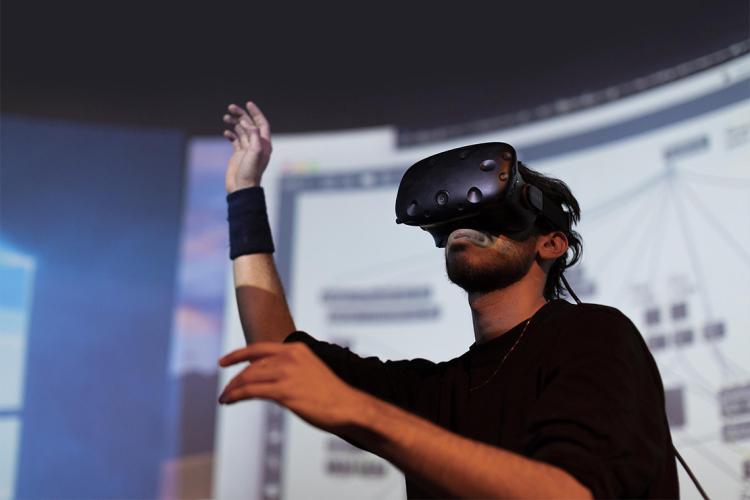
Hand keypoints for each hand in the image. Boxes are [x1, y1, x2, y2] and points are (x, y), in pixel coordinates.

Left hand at [218, 342, 365, 433]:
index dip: (238, 354)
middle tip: (225, 391)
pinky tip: (228, 401)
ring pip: (248, 378)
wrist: (348, 406)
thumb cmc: (330, 394)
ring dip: (232, 389)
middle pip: (251, 366)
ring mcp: (286, 373)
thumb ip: (288, 370)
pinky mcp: (284, 391)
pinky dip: (235, 395)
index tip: (222, 362)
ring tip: (224, 399)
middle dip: (234, 379)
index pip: (259, 348)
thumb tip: (266, 380)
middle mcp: (290, 356)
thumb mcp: (309, 371)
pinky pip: (251, 391)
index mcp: (296, 349)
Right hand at [222, 101, 272, 192]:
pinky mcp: (238, 154)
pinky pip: (235, 140)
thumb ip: (254, 136)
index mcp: (264, 144)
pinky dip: (230, 134)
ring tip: (225, 117)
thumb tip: (249, 124)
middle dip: (241, 115)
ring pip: (241, 131)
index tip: (248, 104)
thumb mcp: (254, 153)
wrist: (242, 187)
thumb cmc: (250, 172)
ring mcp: (247, 149)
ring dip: (234, 122)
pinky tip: (225, 132)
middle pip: (249, 125)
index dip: (256, 113)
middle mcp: (256, 145)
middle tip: (230, 107)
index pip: (261, 124)